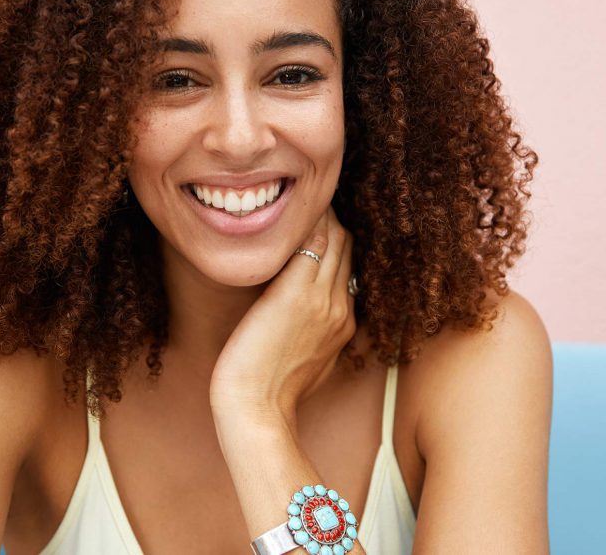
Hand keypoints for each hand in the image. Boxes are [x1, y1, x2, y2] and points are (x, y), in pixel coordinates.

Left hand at [209, 204, 355, 427]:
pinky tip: (287, 208)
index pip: (348, 265)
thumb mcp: (306, 364)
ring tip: (296, 196)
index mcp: (344, 323)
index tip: (315, 221)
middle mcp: (340, 307)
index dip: (334, 239)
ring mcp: (323, 300)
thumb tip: (305, 324)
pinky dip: (304, 222)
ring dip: (318, 213)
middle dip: (330, 218)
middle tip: (304, 198)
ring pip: (333, 237)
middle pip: (346, 245)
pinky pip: (310, 243)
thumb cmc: (270, 394)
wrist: (257, 409)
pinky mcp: (297, 294)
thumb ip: (314, 337)